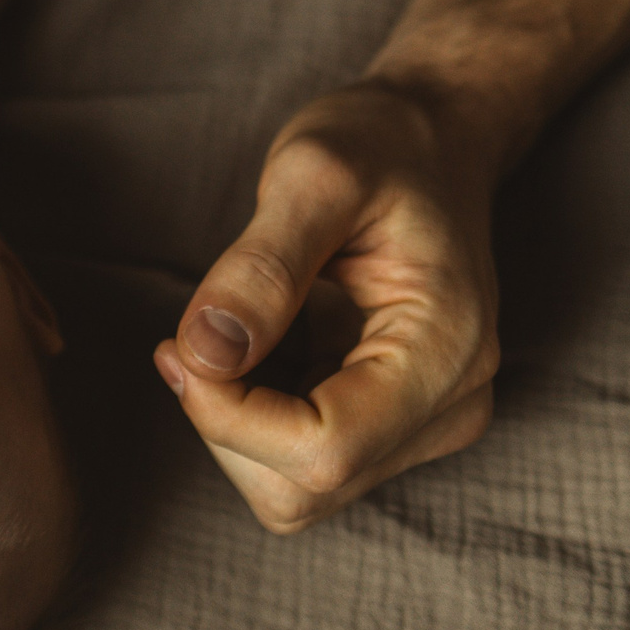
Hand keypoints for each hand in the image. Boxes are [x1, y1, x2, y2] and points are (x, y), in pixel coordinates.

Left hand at [156, 82, 501, 532]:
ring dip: (235, 417)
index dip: (229, 417)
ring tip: (237, 324)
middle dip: (224, 422)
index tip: (181, 345)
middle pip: (302, 489)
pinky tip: (263, 337)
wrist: (432, 140)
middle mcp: (448, 408)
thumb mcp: (316, 174)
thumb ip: (260, 267)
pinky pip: (296, 457)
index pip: (324, 453)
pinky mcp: (390, 423)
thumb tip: (202, 354)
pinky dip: (254, 409)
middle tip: (193, 333)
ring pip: (293, 488)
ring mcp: (424, 424)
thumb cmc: (383, 144)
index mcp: (446, 352)